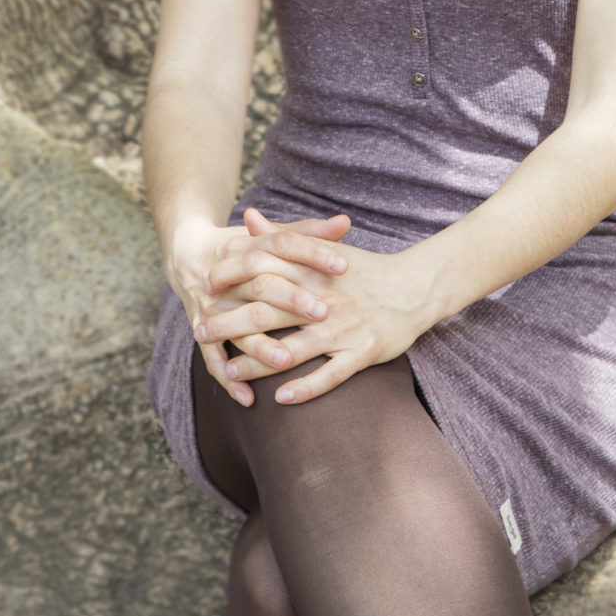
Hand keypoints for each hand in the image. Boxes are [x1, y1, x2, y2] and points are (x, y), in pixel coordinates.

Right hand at [167, 208, 352, 406]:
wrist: (187, 255)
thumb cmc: (244, 248)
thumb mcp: (269, 237)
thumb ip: (308, 232)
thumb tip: (345, 223)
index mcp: (247, 245)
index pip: (281, 244)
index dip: (312, 253)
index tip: (343, 266)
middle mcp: (227, 274)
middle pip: (261, 284)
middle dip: (291, 299)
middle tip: (322, 312)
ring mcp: (212, 304)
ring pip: (236, 325)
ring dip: (260, 345)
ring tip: (286, 360)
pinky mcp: (200, 327)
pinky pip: (212, 357)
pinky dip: (228, 378)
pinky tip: (248, 398)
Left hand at [199, 207, 439, 404]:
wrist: (415, 287)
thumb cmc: (364, 269)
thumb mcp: (323, 249)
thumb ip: (283, 236)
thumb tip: (249, 217)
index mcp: (314, 273)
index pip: (265, 272)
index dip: (232, 280)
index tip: (204, 287)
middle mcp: (325, 300)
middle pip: (269, 313)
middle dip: (231, 324)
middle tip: (200, 331)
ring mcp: (344, 328)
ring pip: (293, 349)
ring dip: (258, 362)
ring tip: (228, 371)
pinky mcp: (364, 353)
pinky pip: (331, 375)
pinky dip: (306, 387)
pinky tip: (281, 399)